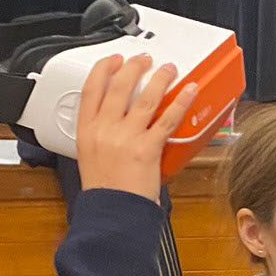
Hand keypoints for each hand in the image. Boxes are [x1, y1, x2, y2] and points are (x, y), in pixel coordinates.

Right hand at [74, 54, 197, 201]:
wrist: (113, 215)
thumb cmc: (105, 194)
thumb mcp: (90, 159)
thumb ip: (101, 137)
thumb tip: (115, 123)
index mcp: (86, 132)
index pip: (90, 90)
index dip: (103, 69)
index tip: (113, 60)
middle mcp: (104, 130)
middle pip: (118, 87)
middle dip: (133, 67)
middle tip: (143, 60)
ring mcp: (126, 138)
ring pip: (144, 97)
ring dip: (159, 78)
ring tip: (168, 69)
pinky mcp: (147, 148)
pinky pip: (167, 118)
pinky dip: (180, 101)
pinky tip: (188, 91)